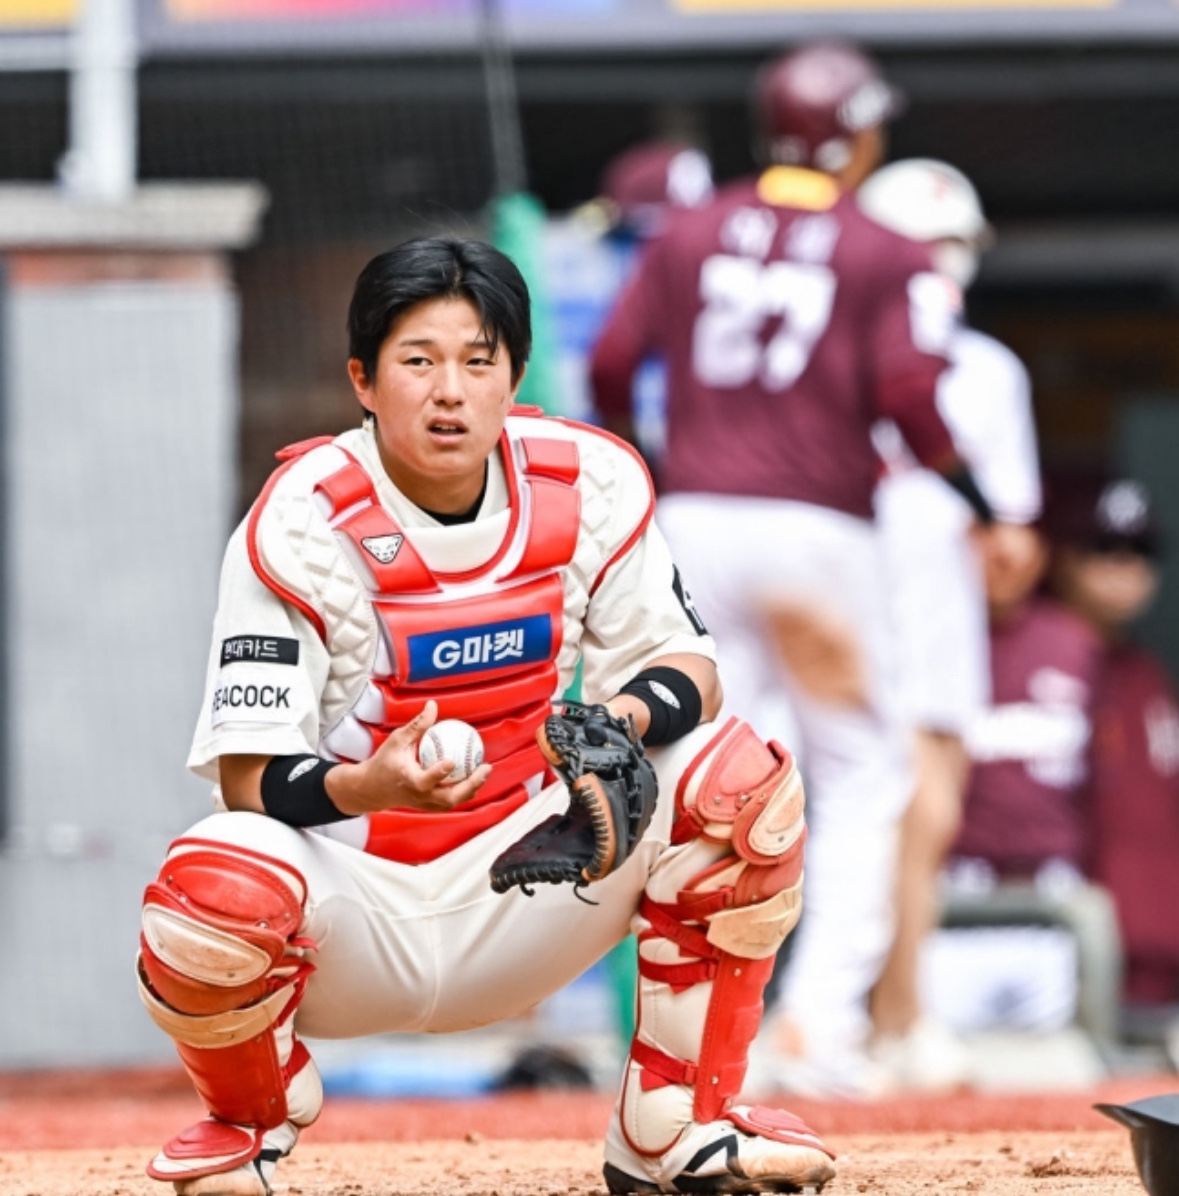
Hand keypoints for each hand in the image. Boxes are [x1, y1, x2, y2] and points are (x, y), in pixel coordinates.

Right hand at [326, 700, 491, 815]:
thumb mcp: (398, 740)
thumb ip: (418, 725)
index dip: (440, 772)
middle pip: (449, 797)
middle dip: (471, 785)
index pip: (426, 779)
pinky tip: (474, 778)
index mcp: (409, 781)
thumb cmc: (384, 762)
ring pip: (453, 802)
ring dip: (471, 789)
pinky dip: (464, 791)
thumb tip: (433, 705)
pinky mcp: (428, 806)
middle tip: (485, 768)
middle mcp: (419, 796)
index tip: (452, 760)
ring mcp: (425, 804)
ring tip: (484, 772)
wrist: (371, 789)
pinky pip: (450, 801)